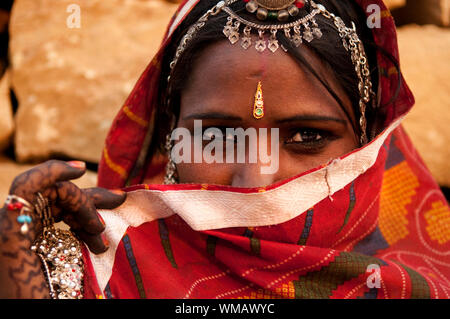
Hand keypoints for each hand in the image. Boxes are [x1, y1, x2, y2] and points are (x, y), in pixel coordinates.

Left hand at [0, 159, 125, 297]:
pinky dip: (80, 228)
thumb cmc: (24, 296)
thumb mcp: (38, 258)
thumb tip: (76, 184)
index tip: (82, 171)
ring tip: (103, 240)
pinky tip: (94, 238)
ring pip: (62, 212)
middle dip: (88, 199)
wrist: (20, 315)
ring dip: (88, 218)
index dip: (54, 171)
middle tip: (118, 202)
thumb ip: (45, 218)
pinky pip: (59, 227)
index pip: (28, 186)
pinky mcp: (36, 248)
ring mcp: (28, 237)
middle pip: (54, 197)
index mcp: (13, 229)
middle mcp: (18, 227)